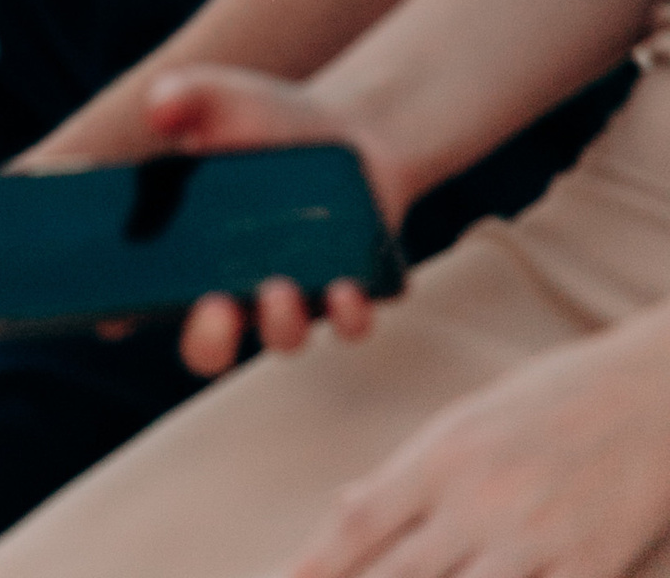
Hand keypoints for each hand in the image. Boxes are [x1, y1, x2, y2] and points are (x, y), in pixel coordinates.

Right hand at [138, 69, 403, 378]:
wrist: (344, 127)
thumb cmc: (264, 116)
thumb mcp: (218, 97)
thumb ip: (183, 95)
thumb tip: (159, 108)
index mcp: (188, 252)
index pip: (141, 298)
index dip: (119, 315)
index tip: (110, 319)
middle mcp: (235, 287)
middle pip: (207, 347)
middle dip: (208, 339)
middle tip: (214, 308)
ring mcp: (291, 296)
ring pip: (280, 339)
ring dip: (278, 324)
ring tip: (280, 286)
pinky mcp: (347, 294)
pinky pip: (347, 324)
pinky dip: (347, 314)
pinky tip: (346, 286)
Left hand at [285, 316, 669, 577]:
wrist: (645, 389)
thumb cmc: (550, 400)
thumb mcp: (467, 422)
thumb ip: (411, 477)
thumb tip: (348, 513)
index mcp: (440, 457)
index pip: (359, 525)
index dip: (312, 568)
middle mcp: (479, 502)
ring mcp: (536, 540)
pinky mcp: (590, 568)